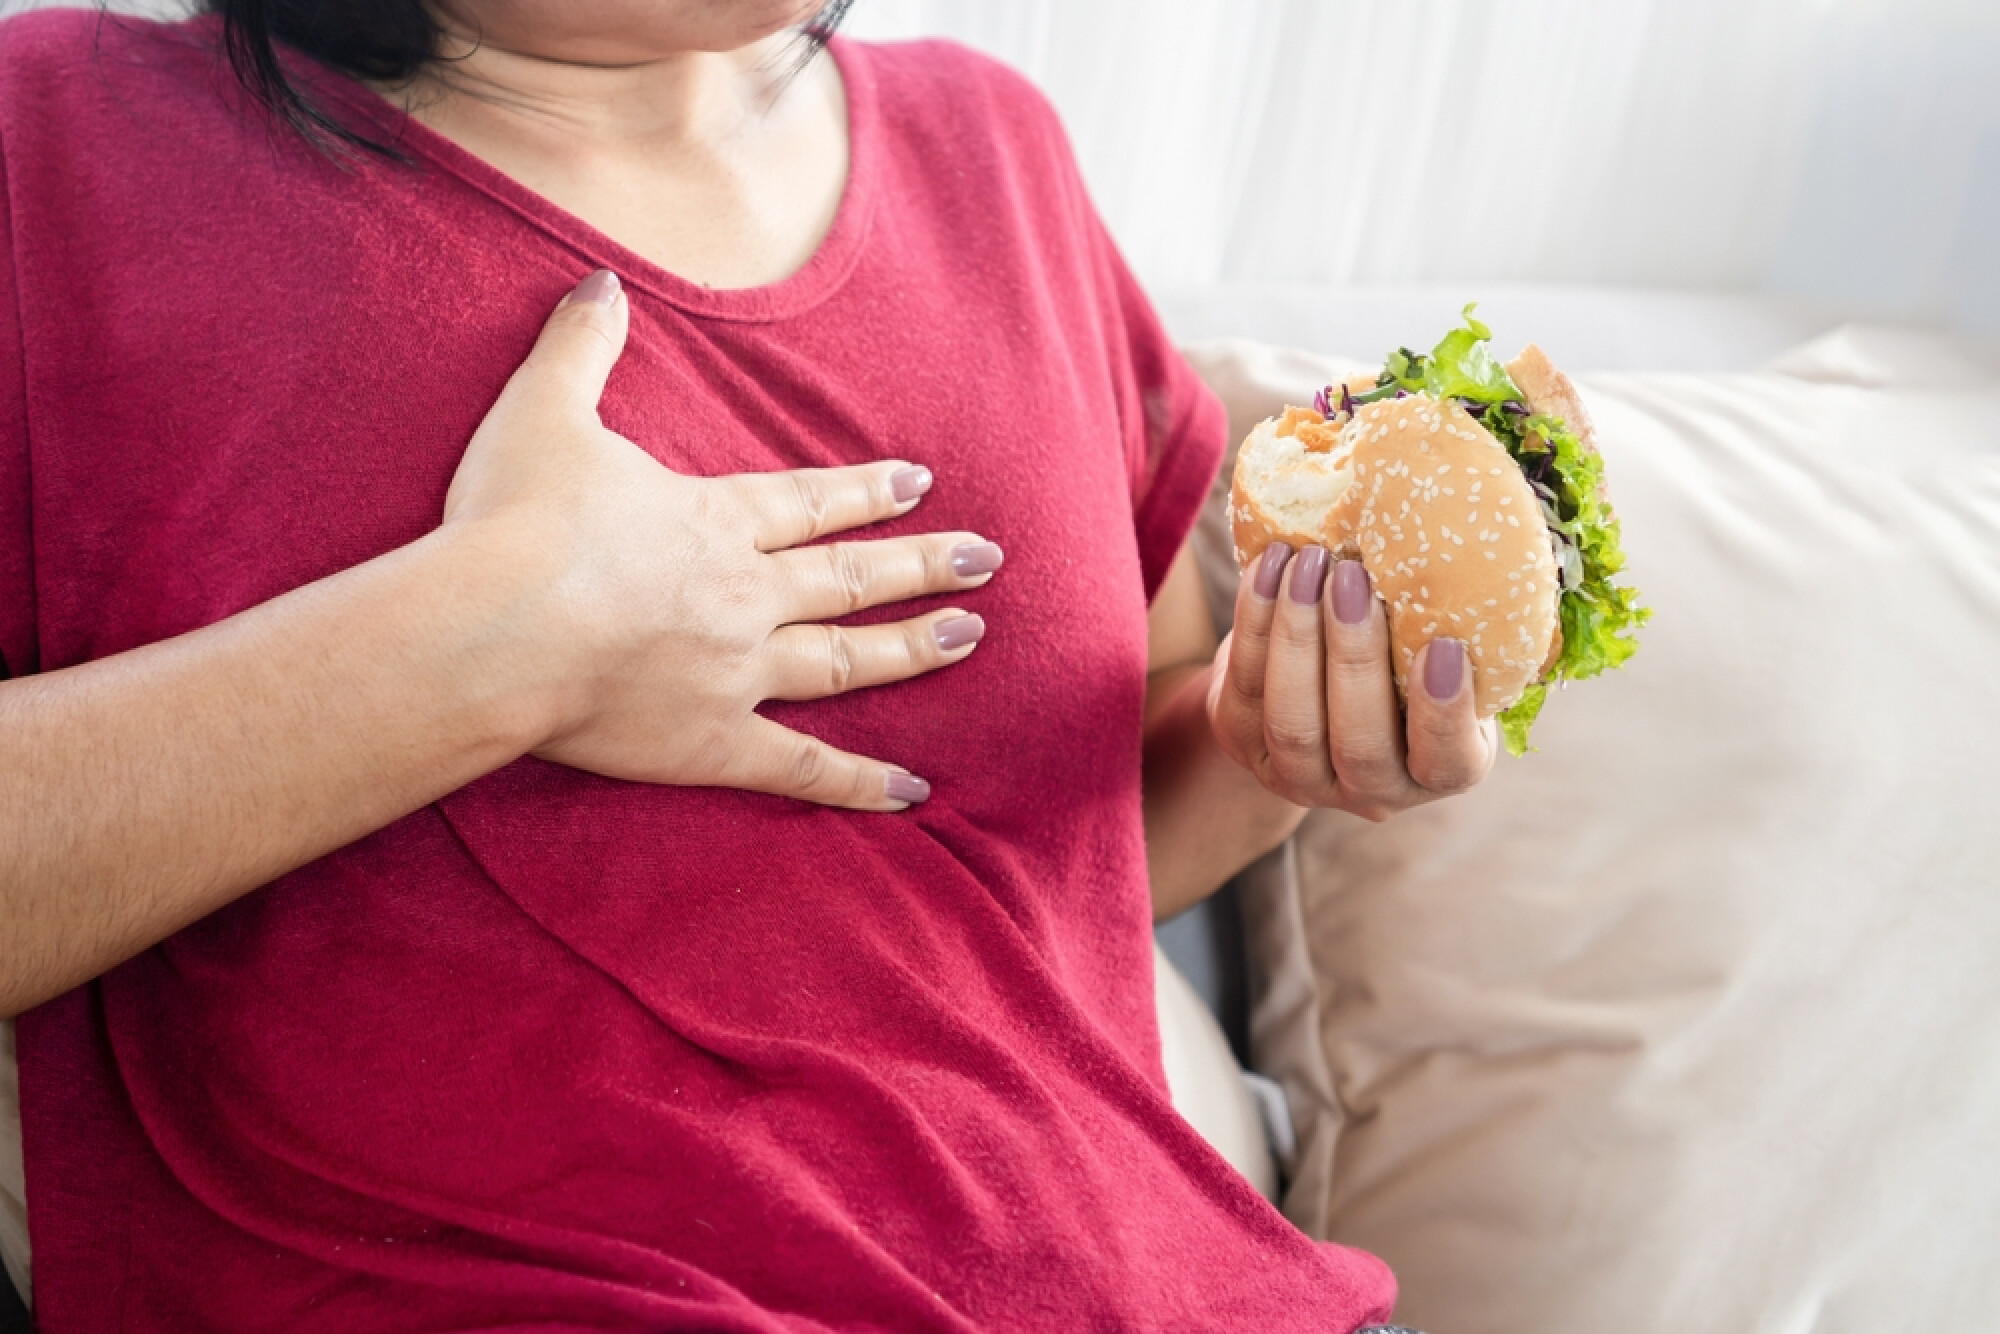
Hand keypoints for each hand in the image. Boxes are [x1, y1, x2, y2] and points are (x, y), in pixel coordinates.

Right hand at [443, 270, 999, 810]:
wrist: (498, 628)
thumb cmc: (513, 522)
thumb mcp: (544, 410)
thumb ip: (581, 346)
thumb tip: (603, 281)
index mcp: (714, 521)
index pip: (809, 504)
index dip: (866, 493)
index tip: (920, 483)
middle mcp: (746, 594)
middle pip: (850, 577)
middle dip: (923, 564)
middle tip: (987, 559)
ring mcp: (740, 672)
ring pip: (846, 659)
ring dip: (912, 648)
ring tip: (971, 636)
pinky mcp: (715, 744)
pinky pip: (804, 768)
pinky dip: (861, 782)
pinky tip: (915, 791)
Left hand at [1206, 543, 1494, 820]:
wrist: (1316, 681)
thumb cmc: (1407, 653)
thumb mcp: (1438, 649)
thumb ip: (1451, 622)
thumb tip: (1474, 529)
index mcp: (1440, 771)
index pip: (1446, 761)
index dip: (1444, 713)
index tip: (1443, 647)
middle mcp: (1373, 791)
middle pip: (1359, 744)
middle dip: (1354, 656)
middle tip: (1353, 577)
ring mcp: (1301, 778)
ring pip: (1294, 721)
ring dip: (1297, 636)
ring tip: (1307, 562)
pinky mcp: (1242, 744)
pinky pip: (1246, 687)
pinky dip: (1255, 621)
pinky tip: (1269, 566)